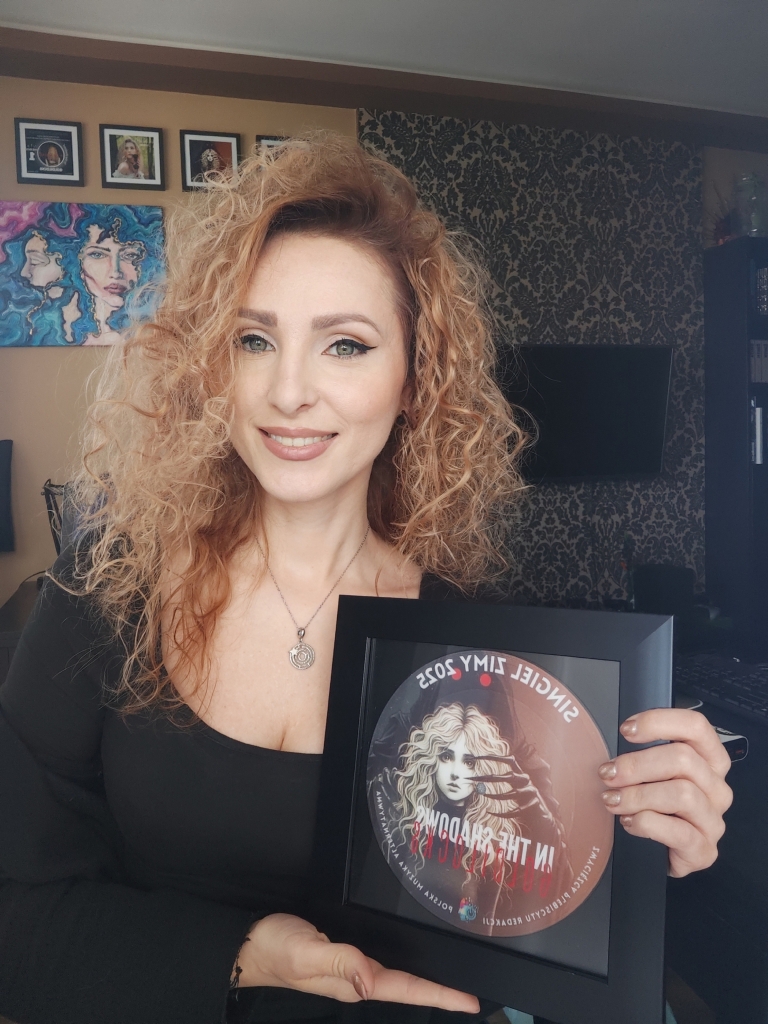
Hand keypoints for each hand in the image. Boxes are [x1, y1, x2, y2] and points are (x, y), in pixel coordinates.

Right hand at [237, 913, 479, 1011]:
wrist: (249, 944)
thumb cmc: (275, 947)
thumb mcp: (306, 953)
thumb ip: (339, 963)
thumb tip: (371, 981)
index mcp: (354, 983)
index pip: (406, 989)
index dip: (440, 994)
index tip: (472, 1001)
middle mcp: (358, 979)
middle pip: (409, 986)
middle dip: (441, 990)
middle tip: (474, 989)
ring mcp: (351, 969)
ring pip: (398, 975)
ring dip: (425, 977)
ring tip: (454, 975)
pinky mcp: (344, 954)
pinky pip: (382, 961)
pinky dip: (404, 961)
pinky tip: (413, 954)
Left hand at [598, 709, 732, 876]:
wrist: (663, 853)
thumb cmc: (656, 806)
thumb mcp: (652, 774)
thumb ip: (644, 753)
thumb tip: (617, 737)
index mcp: (708, 760)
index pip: (696, 726)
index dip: (659, 722)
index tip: (626, 730)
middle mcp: (716, 787)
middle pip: (683, 759)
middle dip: (637, 764)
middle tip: (608, 774)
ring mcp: (713, 820)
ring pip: (682, 794)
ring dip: (638, 795)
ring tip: (613, 800)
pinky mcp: (704, 850)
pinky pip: (678, 831)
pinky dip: (647, 823)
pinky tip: (629, 822)